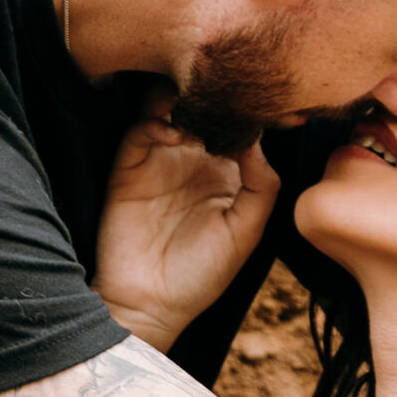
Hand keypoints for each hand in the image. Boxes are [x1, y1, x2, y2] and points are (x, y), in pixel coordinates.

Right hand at [92, 92, 276, 354]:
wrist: (149, 304)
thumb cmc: (201, 275)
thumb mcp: (245, 232)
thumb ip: (261, 185)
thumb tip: (258, 137)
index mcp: (228, 168)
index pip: (241, 121)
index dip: (254, 107)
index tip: (267, 100)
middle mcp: (194, 156)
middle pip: (204, 103)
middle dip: (217, 92)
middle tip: (229, 93)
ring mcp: (160, 157)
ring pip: (170, 105)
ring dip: (184, 100)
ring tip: (201, 114)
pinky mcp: (129, 165)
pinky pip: (140, 128)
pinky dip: (156, 121)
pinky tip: (175, 134)